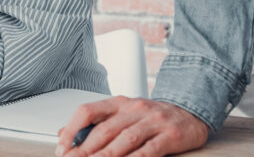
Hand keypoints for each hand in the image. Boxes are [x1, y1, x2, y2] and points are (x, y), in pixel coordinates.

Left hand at [56, 97, 207, 156]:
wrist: (190, 112)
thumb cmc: (151, 116)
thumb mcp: (122, 113)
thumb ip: (96, 122)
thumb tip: (64, 134)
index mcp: (118, 102)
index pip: (88, 111)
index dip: (72, 129)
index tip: (62, 147)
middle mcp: (134, 108)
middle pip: (104, 129)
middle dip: (85, 149)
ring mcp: (152, 121)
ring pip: (124, 140)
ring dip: (105, 156)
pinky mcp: (170, 136)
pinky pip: (149, 150)